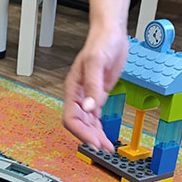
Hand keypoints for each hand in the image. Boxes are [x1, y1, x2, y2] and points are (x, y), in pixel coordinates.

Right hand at [63, 28, 128, 151]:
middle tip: (104, 148)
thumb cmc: (101, 43)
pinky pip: (94, 117)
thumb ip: (92, 87)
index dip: (80, 132)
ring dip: (95, 135)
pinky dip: (99, 128)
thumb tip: (89, 108)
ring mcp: (87, 96)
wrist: (110, 33)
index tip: (93, 142)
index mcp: (73, 88)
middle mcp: (78, 95)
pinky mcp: (97, 95)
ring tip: (107, 146)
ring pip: (87, 123)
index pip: (71, 117)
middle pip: (78, 123)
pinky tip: (105, 135)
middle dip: (90, 137)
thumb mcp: (97, 63)